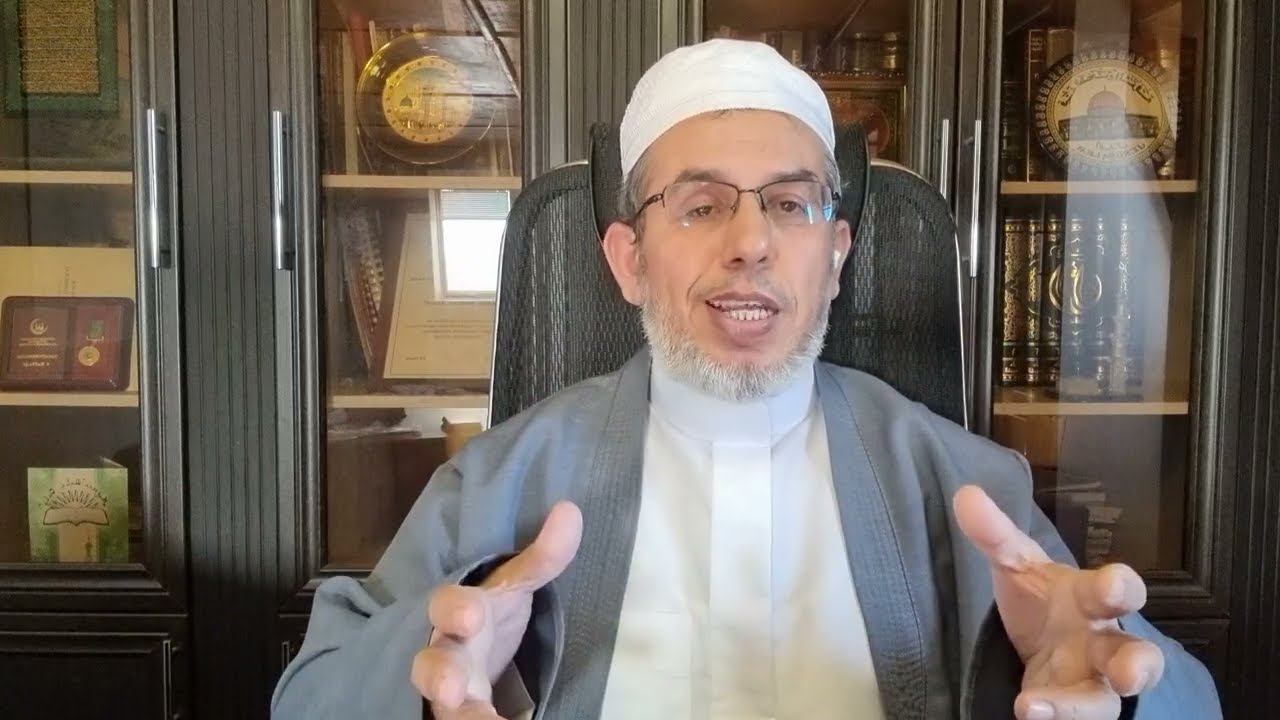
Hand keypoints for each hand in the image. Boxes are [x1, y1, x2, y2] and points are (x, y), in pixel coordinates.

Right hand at [411, 501, 582, 718]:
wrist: (469, 659)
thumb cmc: (490, 618)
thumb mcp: (515, 586)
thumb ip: (540, 557)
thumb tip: (570, 511)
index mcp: (460, 612)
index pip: (448, 604)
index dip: (455, 608)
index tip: (470, 614)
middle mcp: (446, 653)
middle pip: (432, 663)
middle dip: (439, 673)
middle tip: (450, 690)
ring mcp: (446, 690)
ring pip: (440, 705)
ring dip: (459, 716)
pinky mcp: (455, 714)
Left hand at [953, 485, 1164, 719]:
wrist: (1044, 644)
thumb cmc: (1043, 599)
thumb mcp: (1016, 565)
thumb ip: (994, 535)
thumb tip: (966, 495)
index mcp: (1093, 598)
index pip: (1120, 589)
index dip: (1121, 586)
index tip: (1114, 584)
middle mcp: (1104, 644)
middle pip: (1136, 656)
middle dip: (1136, 665)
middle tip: (1127, 675)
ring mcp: (1092, 683)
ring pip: (1102, 703)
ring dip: (1074, 708)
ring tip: (1032, 706)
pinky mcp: (1072, 710)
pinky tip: (1025, 713)